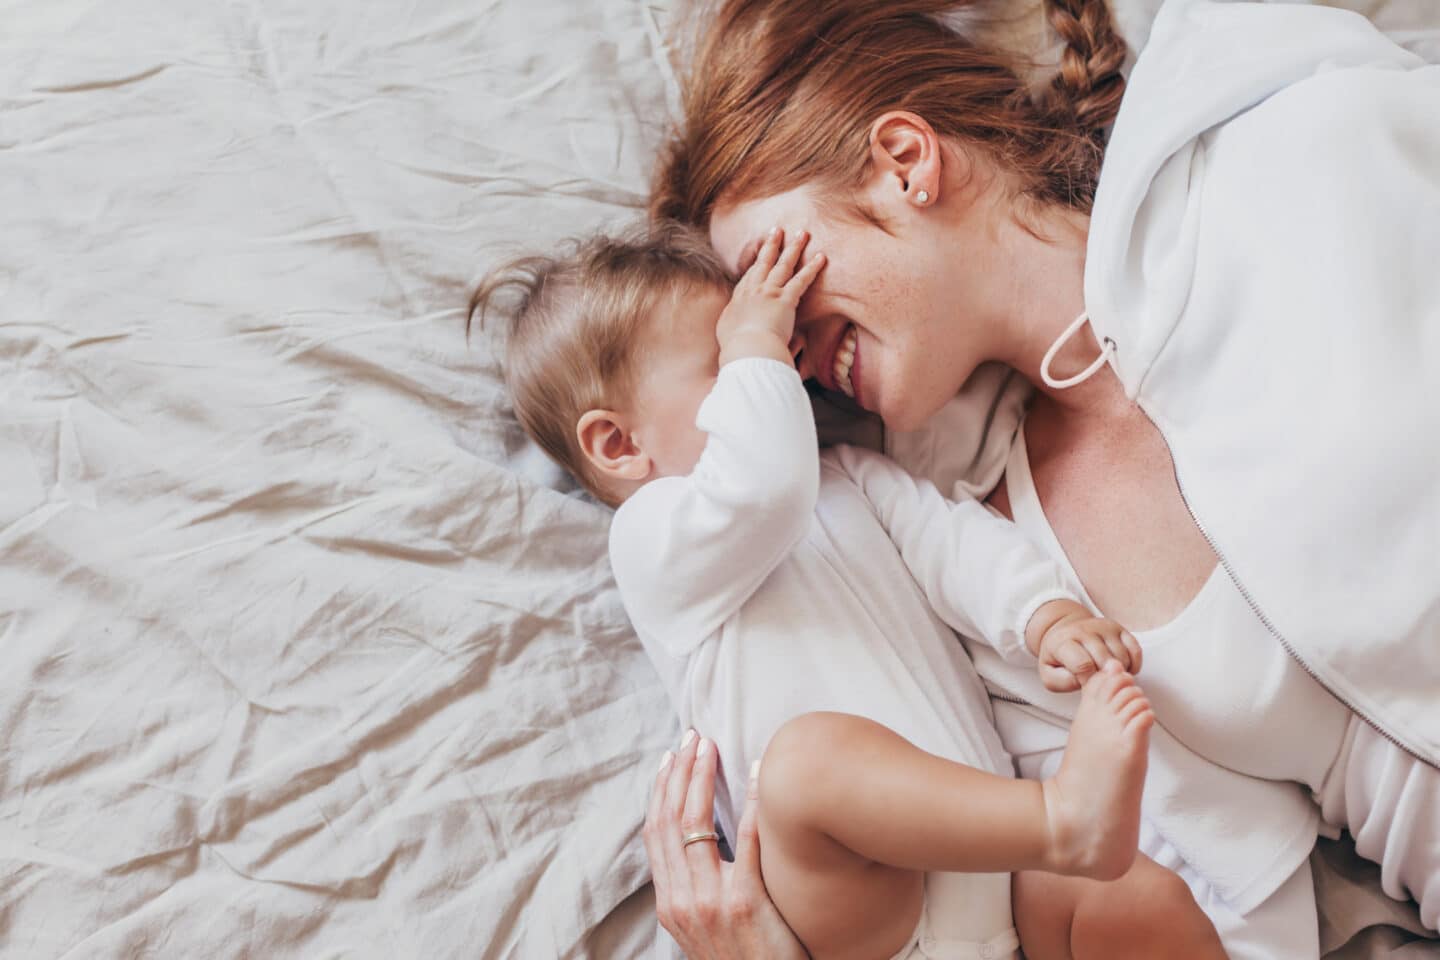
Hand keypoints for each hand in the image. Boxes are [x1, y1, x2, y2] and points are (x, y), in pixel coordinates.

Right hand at [643, 731, 807, 959]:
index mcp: (669, 904)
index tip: (669, 757)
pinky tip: (759, 775)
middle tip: (692, 736)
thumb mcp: (703, 929)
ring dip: (702, 778)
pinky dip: (750, 803)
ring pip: (696, 824)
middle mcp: (681, 901)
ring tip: (711, 747)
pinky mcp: (745, 903)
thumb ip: (696, 890)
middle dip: (678, 772)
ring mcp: (710, 902)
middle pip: (670, 820)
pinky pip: (746, 841)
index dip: (660, 790)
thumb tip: (703, 846)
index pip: (655, 833)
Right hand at [717, 227, 824, 367]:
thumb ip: (736, 327)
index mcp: (738, 301)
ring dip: (793, 247)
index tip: (761, 256)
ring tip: (802, 233)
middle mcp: (752, 291)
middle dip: (771, 245)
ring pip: (783, 265)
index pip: (748, 278)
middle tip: (777, 231)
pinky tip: (821, 256)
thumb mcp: (728, 336)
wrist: (746, 350)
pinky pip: (801, 280)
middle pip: (763, 263)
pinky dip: (812, 267)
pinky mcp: (785, 299)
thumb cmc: (737, 349)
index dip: (755, 266)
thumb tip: (743, 328)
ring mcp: (768, 292)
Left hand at [1031, 600, 1141, 692]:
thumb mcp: (1049, 673)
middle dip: (1103, 678)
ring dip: (1118, 673)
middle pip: (1105, 662)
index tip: (1084, 684)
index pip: (1083, 665)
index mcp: (1063, 641)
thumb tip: (1083, 681)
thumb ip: (1061, 681)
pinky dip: (1133, 665)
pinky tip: (1120, 670)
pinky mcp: (1119, 628)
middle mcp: (1084, 630)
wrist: (1064, 632)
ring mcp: (1104, 627)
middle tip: (1097, 681)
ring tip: (1106, 675)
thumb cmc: (1058, 658)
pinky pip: (1135, 650)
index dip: (1087, 681)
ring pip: (1122, 658)